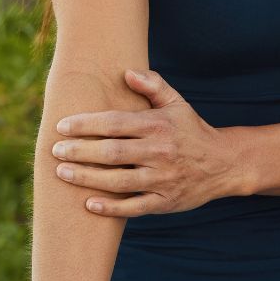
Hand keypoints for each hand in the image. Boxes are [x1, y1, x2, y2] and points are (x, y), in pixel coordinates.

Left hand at [51, 67, 237, 215]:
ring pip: (118, 180)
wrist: (224, 163)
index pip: (115, 123)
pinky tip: (89, 204)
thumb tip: (126, 72)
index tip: (62, 126)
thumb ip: (153, 85)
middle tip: (55, 150)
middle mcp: (159, 151)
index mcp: (158, 125)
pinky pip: (134, 207)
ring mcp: (162, 179)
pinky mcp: (165, 202)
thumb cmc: (192, 130)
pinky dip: (111, 207)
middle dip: (80, 151)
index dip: (86, 124)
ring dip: (87, 178)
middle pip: (112, 152)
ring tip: (62, 173)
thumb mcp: (177, 103)